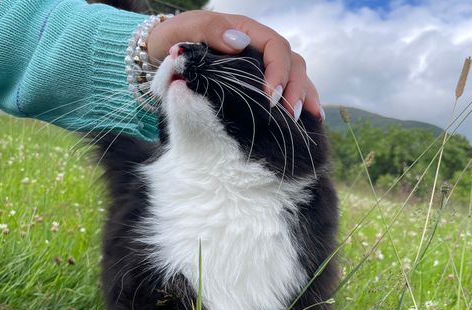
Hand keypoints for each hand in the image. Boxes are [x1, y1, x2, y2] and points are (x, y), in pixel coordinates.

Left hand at [147, 11, 322, 121]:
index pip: (275, 47)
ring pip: (295, 76)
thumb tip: (239, 43)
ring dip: (303, 96)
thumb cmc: (173, 42)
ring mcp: (260, 68)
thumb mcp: (185, 30)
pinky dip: (300, 101)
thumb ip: (209, 31)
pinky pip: (286, 90)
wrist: (161, 56)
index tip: (270, 96)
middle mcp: (259, 49)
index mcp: (246, 32)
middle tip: (289, 113)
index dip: (278, 71)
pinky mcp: (258, 85)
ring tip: (307, 118)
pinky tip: (310, 117)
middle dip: (296, 88)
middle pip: (292, 63)